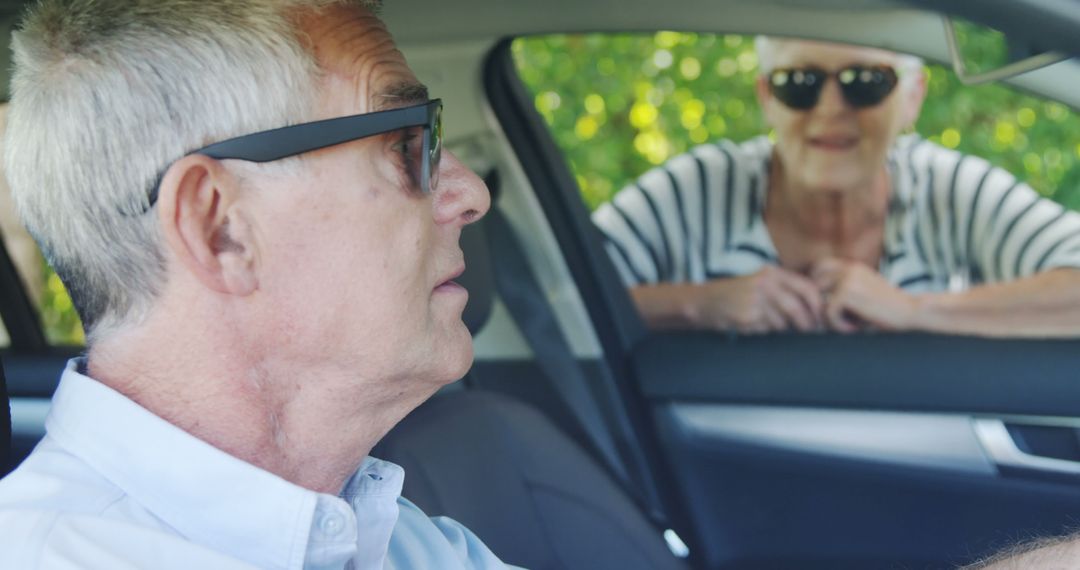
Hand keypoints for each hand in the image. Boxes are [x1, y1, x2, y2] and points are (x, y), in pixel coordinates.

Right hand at [697, 266, 823, 333]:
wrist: (705, 301)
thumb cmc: (736, 295)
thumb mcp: (761, 284)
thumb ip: (784, 290)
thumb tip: (814, 309)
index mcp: (772, 273)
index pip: (806, 287)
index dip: (817, 305)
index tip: (821, 318)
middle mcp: (765, 283)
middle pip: (796, 307)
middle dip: (805, 324)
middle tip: (808, 332)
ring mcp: (755, 300)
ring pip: (782, 322)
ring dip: (781, 329)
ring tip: (768, 324)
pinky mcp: (747, 316)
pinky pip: (766, 330)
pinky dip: (765, 331)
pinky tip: (752, 325)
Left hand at [810, 258, 918, 332]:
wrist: (912, 313)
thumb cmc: (888, 310)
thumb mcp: (864, 294)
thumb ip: (843, 290)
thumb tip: (812, 299)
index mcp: (853, 266)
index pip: (819, 267)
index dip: (816, 286)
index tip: (825, 306)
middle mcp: (848, 268)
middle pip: (814, 285)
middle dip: (820, 305)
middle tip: (836, 321)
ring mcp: (847, 278)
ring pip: (819, 300)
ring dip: (830, 318)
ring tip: (849, 326)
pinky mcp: (847, 293)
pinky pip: (828, 312)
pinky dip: (839, 326)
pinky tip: (856, 329)